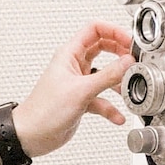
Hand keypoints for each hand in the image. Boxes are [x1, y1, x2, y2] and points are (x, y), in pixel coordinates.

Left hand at [11, 21, 133, 158]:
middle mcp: (74, 65)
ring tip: (128, 86)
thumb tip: (127, 62)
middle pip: (103, 48)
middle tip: (133, 59)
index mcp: (69, 54)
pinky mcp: (81, 100)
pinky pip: (102, 98)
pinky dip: (111, 106)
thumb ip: (107, 76)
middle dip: (120, 52)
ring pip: (105, 74)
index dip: (114, 31)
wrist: (31, 135)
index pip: (94, 29)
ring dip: (118, 80)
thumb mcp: (81, 90)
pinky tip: (116, 115)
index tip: (129, 42)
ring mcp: (78, 82)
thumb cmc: (43, 111)